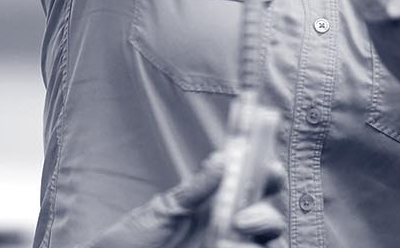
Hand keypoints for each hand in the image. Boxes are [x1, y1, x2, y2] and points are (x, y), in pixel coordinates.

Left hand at [79, 151, 285, 247]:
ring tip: (233, 241)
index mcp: (215, 204)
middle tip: (244, 218)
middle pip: (268, 218)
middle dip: (266, 214)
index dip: (267, 173)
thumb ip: (194, 190)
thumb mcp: (161, 211)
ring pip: (269, 246)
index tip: (268, 167)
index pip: (252, 184)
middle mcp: (228, 229)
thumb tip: (223, 160)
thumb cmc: (131, 240)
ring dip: (261, 238)